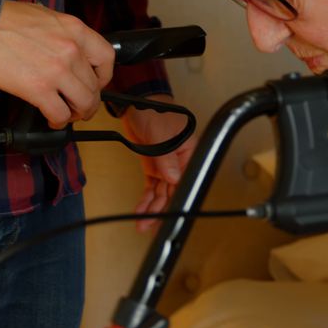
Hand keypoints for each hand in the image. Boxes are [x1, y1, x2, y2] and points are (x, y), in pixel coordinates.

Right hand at [0, 0, 113, 127]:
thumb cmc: (5, 19)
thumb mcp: (46, 15)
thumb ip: (63, 32)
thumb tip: (67, 45)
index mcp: (76, 31)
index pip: (107, 58)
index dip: (104, 76)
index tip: (96, 83)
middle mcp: (72, 50)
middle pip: (95, 85)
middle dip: (90, 100)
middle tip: (81, 106)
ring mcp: (57, 70)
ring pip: (83, 103)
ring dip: (78, 113)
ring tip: (69, 115)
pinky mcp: (39, 88)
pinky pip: (59, 113)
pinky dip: (59, 121)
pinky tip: (52, 119)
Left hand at [121, 95, 196, 232]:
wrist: (137, 103)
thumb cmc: (155, 112)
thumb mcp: (161, 135)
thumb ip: (167, 158)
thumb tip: (174, 179)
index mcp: (189, 153)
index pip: (186, 181)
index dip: (178, 199)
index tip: (170, 215)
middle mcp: (179, 162)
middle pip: (173, 191)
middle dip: (162, 210)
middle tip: (151, 224)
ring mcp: (165, 165)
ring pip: (161, 193)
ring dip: (152, 208)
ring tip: (143, 223)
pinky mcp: (153, 166)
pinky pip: (152, 187)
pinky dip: (146, 199)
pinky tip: (142, 210)